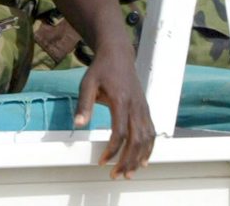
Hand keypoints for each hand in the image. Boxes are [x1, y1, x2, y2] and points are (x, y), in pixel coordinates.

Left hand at [75, 42, 154, 178]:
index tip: (102, 162)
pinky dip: (149, 149)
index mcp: (121, 101)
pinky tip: (143, 161)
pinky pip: (151, 133)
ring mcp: (143, 109)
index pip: (119, 133)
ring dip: (139, 159)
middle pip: (136, 141)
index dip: (112, 150)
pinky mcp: (146, 110)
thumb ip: (84, 105)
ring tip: (129, 173)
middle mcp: (136, 107)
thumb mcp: (87, 83)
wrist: (118, 55)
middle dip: (127, 161)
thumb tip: (77, 124)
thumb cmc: (101, 70)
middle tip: (116, 175)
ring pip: (146, 139)